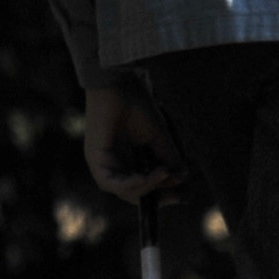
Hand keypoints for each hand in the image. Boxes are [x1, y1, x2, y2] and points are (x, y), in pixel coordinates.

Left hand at [84, 84, 181, 201]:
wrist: (118, 82)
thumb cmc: (135, 102)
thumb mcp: (158, 135)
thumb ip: (167, 156)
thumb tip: (182, 175)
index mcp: (128, 157)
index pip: (144, 185)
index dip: (162, 192)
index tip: (183, 194)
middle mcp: (114, 163)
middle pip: (134, 193)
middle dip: (157, 196)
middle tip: (178, 194)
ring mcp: (103, 163)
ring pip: (124, 191)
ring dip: (146, 188)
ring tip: (164, 175)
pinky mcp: (95, 159)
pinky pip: (111, 183)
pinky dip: (131, 184)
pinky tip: (146, 177)